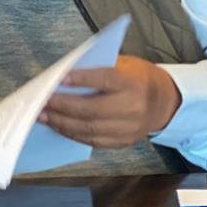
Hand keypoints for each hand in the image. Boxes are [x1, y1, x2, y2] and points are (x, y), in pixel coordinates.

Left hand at [40, 55, 181, 147]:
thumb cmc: (141, 78)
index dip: (81, 79)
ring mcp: (128, 128)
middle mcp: (133, 108)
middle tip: (41, 101)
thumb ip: (100, 68)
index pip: (105, 80)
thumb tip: (66, 76)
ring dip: (62, 123)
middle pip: (91, 110)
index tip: (59, 78)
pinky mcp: (122, 142)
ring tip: (43, 116)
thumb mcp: (126, 65)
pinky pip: (92, 141)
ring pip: (89, 129)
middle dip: (62, 106)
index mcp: (134, 83)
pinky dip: (73, 134)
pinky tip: (59, 126)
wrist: (166, 102)